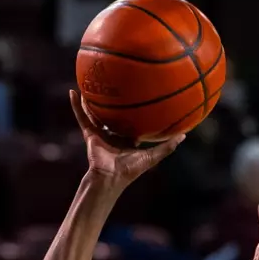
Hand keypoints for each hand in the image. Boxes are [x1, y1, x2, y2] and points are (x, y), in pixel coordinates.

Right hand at [69, 90, 183, 187]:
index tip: (140, 98)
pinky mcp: (89, 133)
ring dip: (92, 99)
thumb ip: (167, 147)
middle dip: (114, 103)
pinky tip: (74, 92)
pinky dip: (77, 106)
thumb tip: (184, 136)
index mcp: (127, 140)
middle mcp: (113, 135)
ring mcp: (100, 133)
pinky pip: (82, 116)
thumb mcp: (152, 156)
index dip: (135, 113)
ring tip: (91, 83)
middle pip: (113, 115)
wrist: (110, 177)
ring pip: (95, 112)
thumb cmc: (131, 170)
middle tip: (117, 85)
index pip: (132, 123)